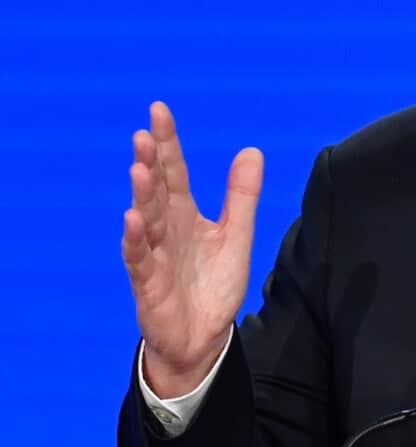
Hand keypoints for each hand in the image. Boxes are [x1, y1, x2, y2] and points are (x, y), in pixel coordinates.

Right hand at [121, 102, 262, 396]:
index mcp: (184, 214)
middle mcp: (165, 229)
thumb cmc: (214, 283)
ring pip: (146, 220)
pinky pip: (140, 259)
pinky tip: (132, 220)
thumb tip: (251, 150)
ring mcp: (154, 255)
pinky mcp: (148, 284)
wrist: (205, 335)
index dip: (167, 142)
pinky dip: (136, 240)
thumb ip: (241, 195)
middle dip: (149, 161)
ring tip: (140, 169)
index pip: (174, 171)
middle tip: (143, 133)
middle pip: (156, 189)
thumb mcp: (236, 234)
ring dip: (142, 195)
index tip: (158, 110)